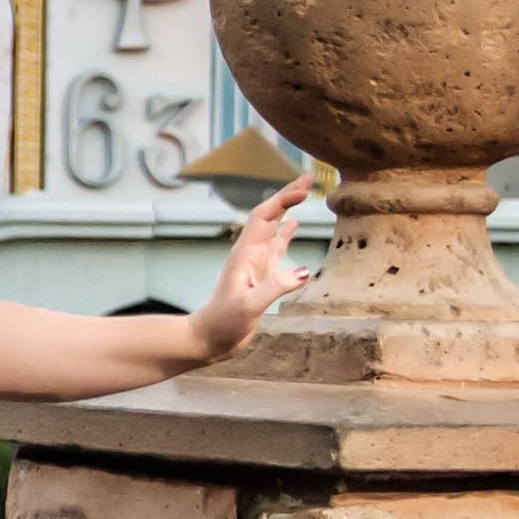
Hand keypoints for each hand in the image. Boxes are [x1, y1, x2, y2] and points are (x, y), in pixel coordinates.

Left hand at [182, 194, 311, 359]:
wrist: (208, 339)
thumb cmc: (222, 323)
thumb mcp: (250, 305)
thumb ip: (276, 287)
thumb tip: (306, 270)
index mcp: (245, 254)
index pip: (264, 216)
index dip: (283, 199)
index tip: (304, 188)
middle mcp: (251, 254)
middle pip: (270, 215)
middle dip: (288, 195)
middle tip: (310, 180)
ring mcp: (256, 265)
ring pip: (274, 229)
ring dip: (288, 210)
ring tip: (304, 194)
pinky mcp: (262, 278)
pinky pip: (277, 249)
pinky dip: (286, 234)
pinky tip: (294, 226)